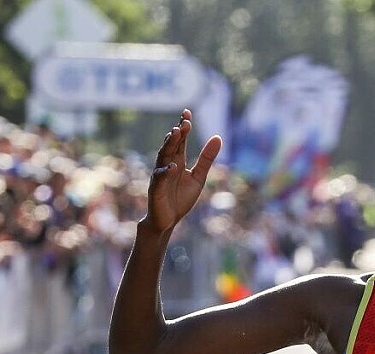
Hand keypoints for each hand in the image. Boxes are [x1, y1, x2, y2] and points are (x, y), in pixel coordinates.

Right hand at [144, 109, 221, 232]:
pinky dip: (166, 172)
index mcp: (177, 160)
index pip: (180, 140)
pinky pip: (160, 179)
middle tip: (184, 122)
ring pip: (163, 157)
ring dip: (169, 145)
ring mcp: (160, 176)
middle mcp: (167, 165)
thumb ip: (207, 158)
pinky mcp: (156, 189)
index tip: (187, 112)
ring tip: (175, 134)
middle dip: (177, 134)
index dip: (183, 127)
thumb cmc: (181, 197)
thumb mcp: (198, 176)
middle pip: (171, 146)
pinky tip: (173, 167)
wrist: (168, 220)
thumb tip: (218, 137)